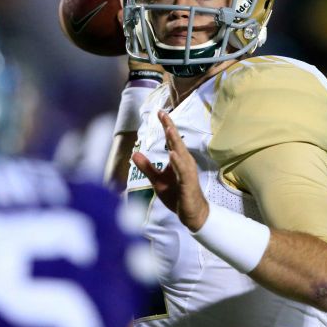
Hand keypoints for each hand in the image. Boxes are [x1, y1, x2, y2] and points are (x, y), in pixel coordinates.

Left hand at [131, 110, 208, 230]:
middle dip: (170, 127)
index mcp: (178, 160)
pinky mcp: (188, 184)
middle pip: (177, 142)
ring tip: (168, 129)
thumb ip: (147, 167)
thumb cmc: (177, 194)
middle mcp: (184, 162)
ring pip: (181, 154)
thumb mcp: (157, 180)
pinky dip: (178, 162)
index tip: (160, 112)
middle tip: (163, 114)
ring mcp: (187, 173)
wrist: (192, 214)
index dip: (166, 125)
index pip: (171, 140)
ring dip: (175, 141)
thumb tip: (134, 153)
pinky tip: (172, 154)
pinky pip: (183, 172)